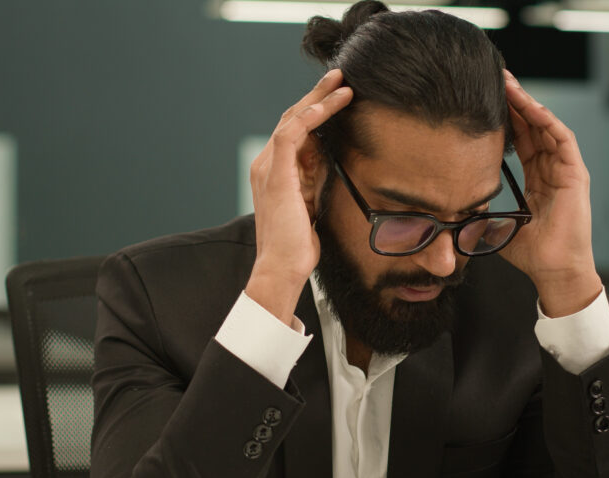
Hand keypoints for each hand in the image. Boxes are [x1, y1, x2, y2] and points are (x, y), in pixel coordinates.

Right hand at [245, 69, 352, 324]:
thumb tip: (331, 160)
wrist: (284, 267)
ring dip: (318, 99)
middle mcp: (266, 164)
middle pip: (292, 118)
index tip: (339, 98)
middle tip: (341, 78)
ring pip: (292, 119)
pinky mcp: (276, 173)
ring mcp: (268, 167)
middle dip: (317, 96)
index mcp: (275, 172)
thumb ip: (315, 180)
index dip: (316, 112)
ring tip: (342, 83)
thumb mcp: (312, 203)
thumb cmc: (299, 244)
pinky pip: (292, 133)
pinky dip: (312, 115)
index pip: (295, 132)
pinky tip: (330, 105)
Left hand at [498, 70, 602, 317]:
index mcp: (537, 181)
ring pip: (545, 127)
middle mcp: (552, 171)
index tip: (484, 103)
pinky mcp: (576, 174)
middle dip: (514, 103)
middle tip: (495, 79)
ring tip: (509, 84)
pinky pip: (561, 139)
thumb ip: (478, 215)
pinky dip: (546, 120)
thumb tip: (449, 210)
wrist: (553, 271)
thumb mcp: (495, 227)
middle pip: (532, 128)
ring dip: (528, 104)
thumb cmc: (530, 255)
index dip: (504, 121)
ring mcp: (565, 171)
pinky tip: (530, 106)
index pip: (519, 142)